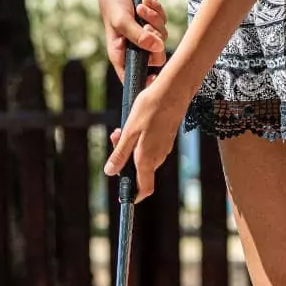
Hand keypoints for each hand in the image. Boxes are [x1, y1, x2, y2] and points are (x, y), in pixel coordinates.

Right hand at [100, 0, 167, 81]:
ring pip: (162, 38)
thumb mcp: (121, 20)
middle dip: (153, 40)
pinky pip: (164, 22)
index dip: (144, 80)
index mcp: (120, 53)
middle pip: (155, 57)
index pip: (133, 76)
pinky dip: (157, 10)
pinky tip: (146, 1)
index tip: (154, 77)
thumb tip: (157, 48)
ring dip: (153, 19)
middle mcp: (134, 48)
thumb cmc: (113, 3)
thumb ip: (137, 36)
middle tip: (146, 26)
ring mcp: (146, 36)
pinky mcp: (154, 24)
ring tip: (140, 7)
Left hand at [103, 69, 189, 201]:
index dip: (134, 196)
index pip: (144, 188)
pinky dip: (139, 140)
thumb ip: (120, 154)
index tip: (124, 197)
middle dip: (124, 161)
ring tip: (123, 127)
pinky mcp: (166, 138)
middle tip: (115, 138)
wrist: (174, 89)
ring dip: (130, 147)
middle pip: (140, 171)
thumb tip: (110, 172)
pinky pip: (150, 146)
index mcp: (147, 159)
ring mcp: (164, 147)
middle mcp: (158, 157)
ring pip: (143, 156)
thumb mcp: (129, 131)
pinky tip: (135, 123)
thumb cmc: (150, 108)